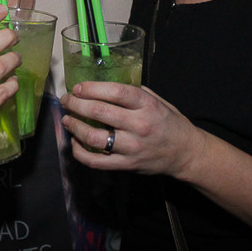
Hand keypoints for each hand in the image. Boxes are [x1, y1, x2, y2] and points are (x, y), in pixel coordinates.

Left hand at [59, 80, 207, 177]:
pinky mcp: (126, 165)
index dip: (92, 88)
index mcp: (147, 105)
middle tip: (66, 100)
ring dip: (75, 127)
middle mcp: (139, 125)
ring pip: (94, 138)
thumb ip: (133, 93)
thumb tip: (103, 86)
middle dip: (76, 104)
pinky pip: (96, 161)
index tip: (78, 87)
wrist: (185, 152)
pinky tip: (75, 143)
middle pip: (99, 112)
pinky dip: (80, 153)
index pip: (116, 93)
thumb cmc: (169, 122)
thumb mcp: (157, 100)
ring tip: (67, 120)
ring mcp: (132, 147)